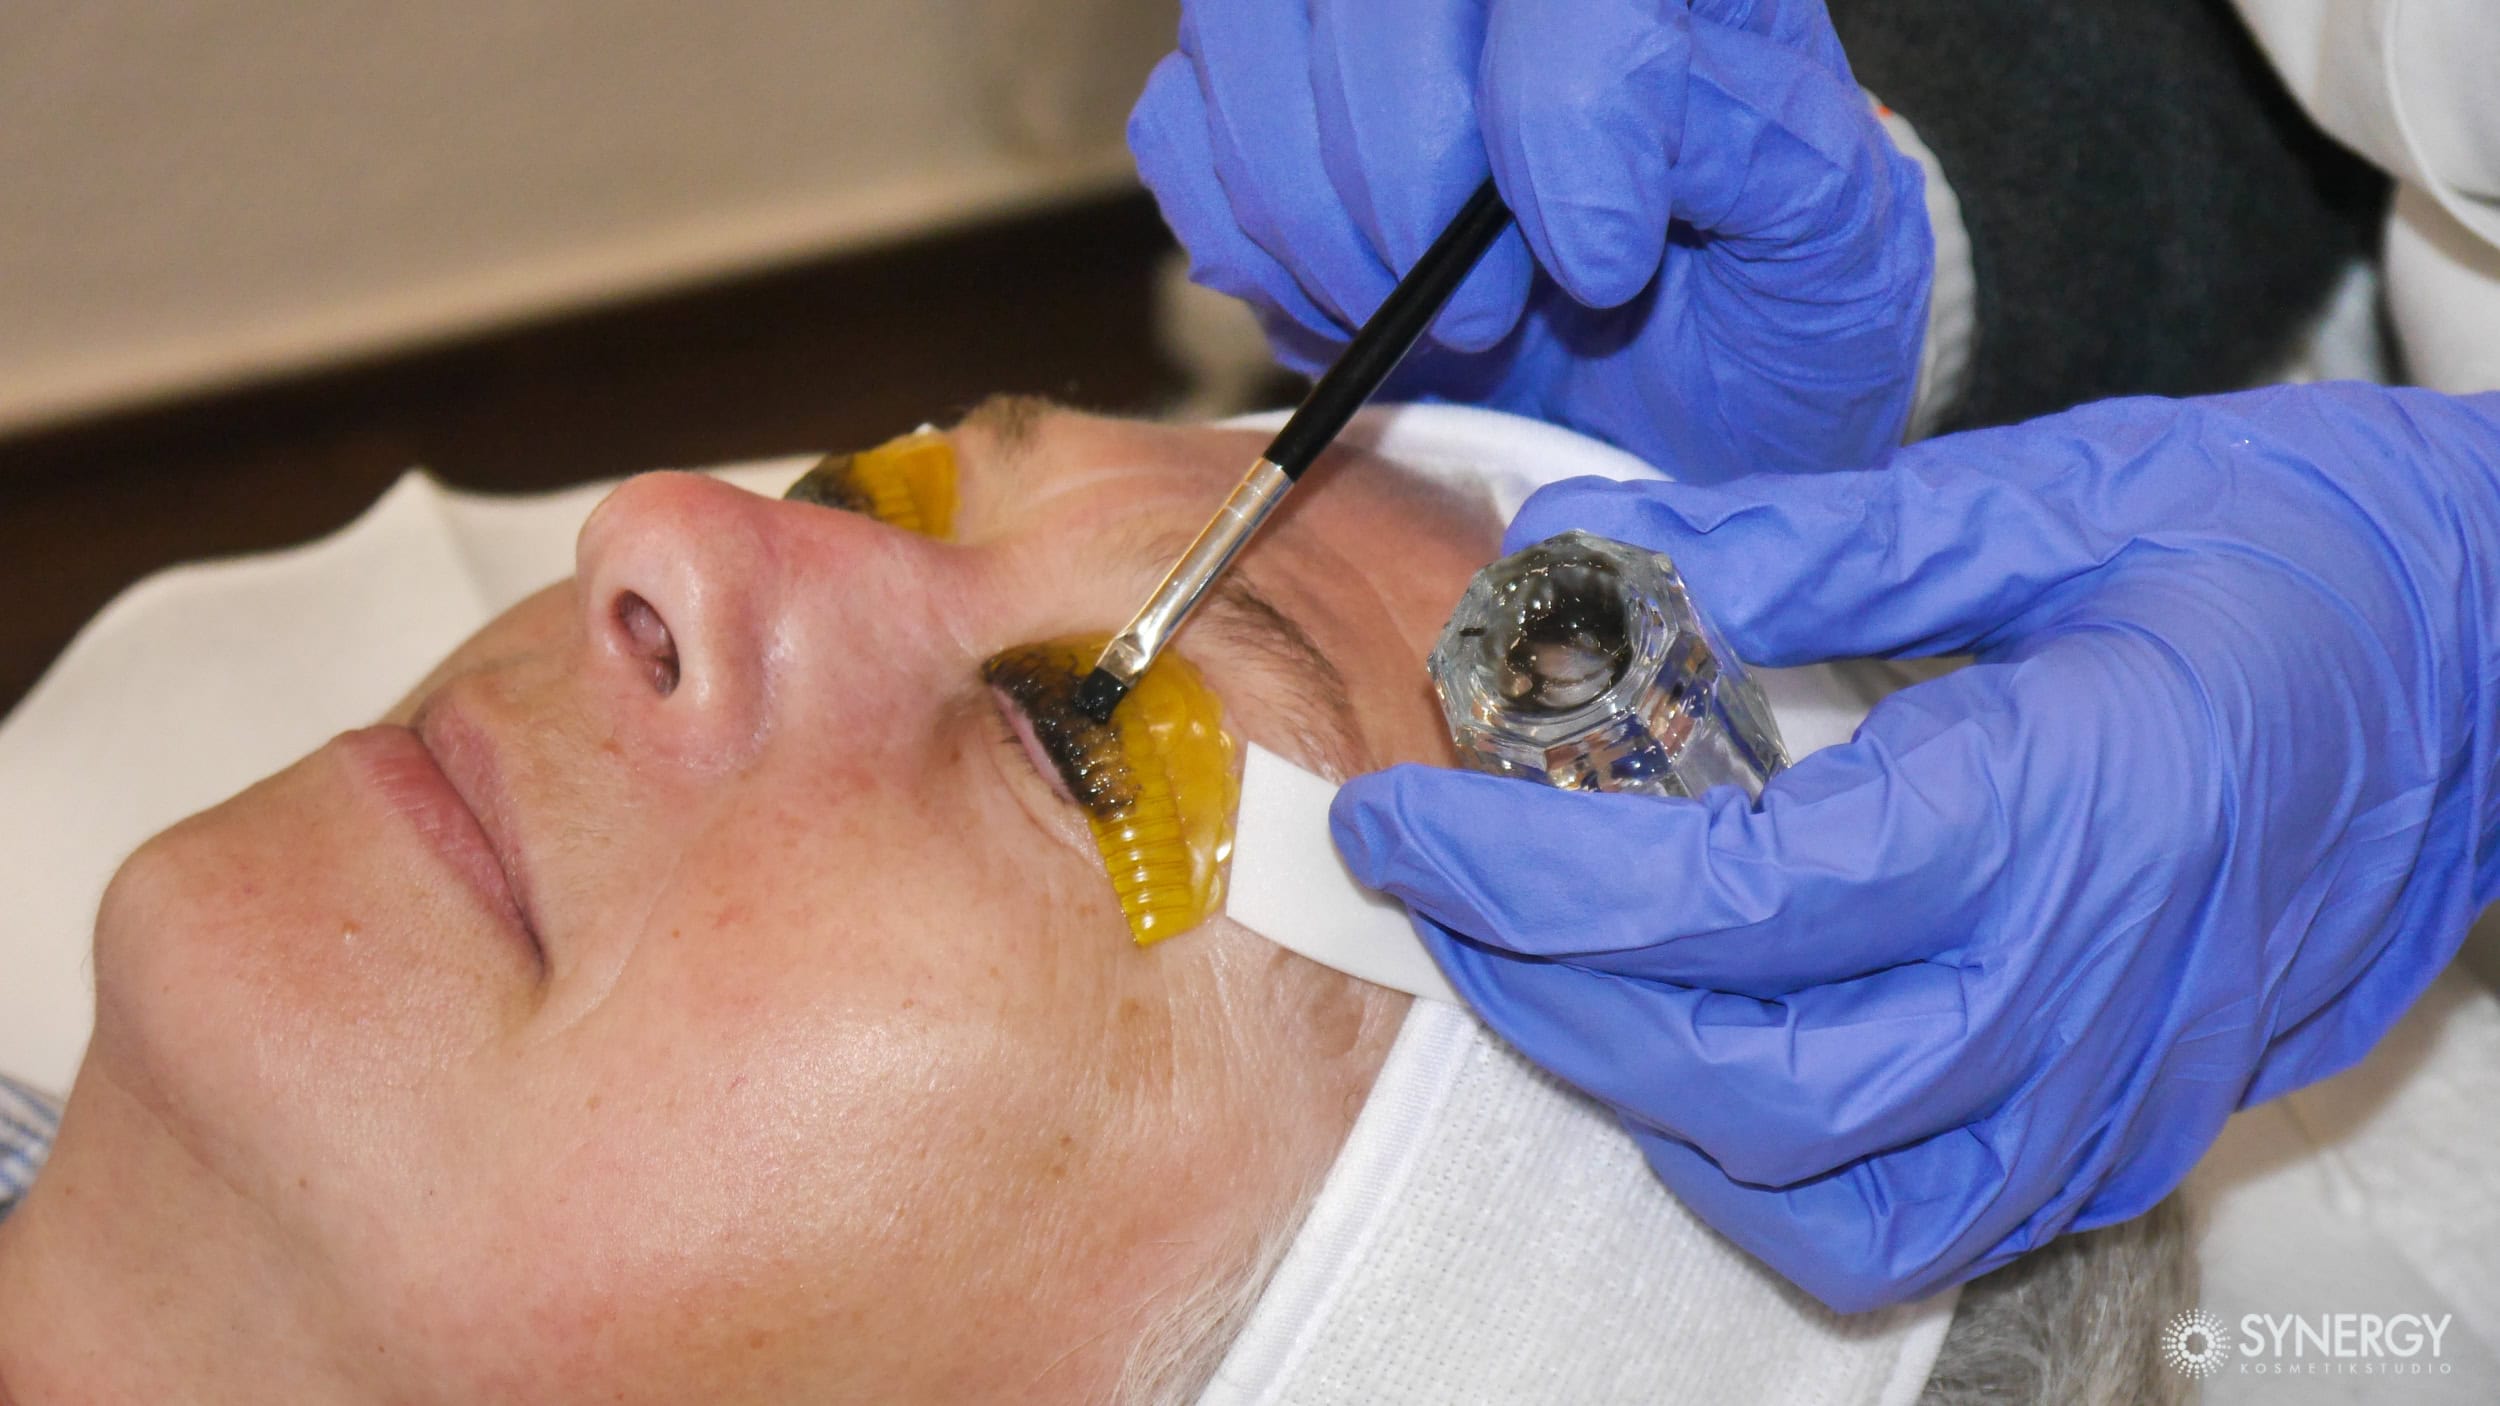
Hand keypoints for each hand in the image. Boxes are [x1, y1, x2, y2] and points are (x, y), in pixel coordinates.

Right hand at [1130, 0, 1931, 480]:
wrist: (1694, 381)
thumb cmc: (1767, 302)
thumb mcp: (1826, 239)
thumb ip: (1751, 150)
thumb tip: (1579, 185)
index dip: (1560, 118)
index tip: (1599, 269)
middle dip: (1401, 178)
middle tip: (1479, 320)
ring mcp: (1359, 21)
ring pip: (1244, 30)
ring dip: (1307, 212)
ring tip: (1406, 320)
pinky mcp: (1263, 96)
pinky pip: (1178, 123)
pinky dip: (1239, 237)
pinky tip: (1332, 304)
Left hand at [1331, 384, 2499, 1309]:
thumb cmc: (2309, 552)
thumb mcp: (2059, 489)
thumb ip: (1814, 535)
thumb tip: (1600, 546)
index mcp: (2066, 807)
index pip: (1729, 903)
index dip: (1529, 877)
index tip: (1404, 817)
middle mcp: (2089, 986)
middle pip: (1747, 1085)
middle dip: (1547, 995)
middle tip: (1446, 887)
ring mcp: (2118, 1089)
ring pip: (1825, 1199)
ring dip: (1645, 1100)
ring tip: (1553, 969)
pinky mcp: (2132, 1131)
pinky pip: (1917, 1226)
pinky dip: (1771, 1170)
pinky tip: (1706, 1053)